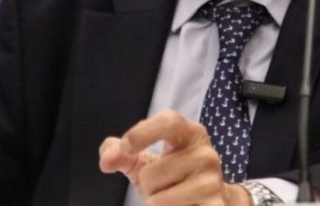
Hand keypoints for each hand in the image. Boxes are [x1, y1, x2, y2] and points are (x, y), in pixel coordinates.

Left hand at [99, 109, 250, 205]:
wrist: (211, 198)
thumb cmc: (173, 175)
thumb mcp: (144, 160)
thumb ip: (120, 153)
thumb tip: (106, 159)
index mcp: (190, 133)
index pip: (168, 122)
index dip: (141, 133)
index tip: (125, 148)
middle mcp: (206, 154)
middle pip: (151, 174)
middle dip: (147, 186)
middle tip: (164, 184)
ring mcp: (213, 182)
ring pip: (158, 200)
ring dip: (156, 203)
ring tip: (172, 197)